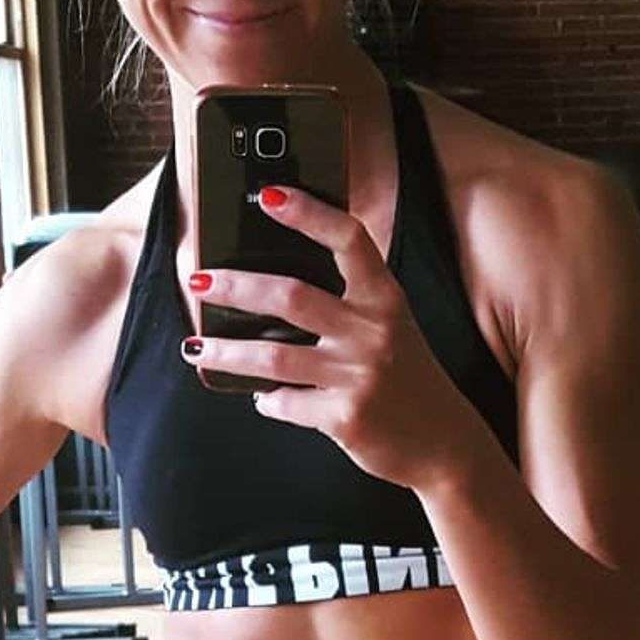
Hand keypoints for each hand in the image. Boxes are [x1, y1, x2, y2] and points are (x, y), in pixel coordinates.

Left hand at [181, 184, 483, 491]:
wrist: (443, 444)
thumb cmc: (407, 379)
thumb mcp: (392, 327)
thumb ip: (350, 303)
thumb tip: (272, 289)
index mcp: (385, 298)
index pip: (348, 239)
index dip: (308, 213)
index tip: (267, 195)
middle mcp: (373, 332)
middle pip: (290, 296)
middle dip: (235, 287)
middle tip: (198, 281)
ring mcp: (358, 376)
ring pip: (272, 358)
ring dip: (226, 352)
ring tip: (196, 347)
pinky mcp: (345, 418)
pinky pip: (286, 404)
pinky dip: (267, 402)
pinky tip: (263, 398)